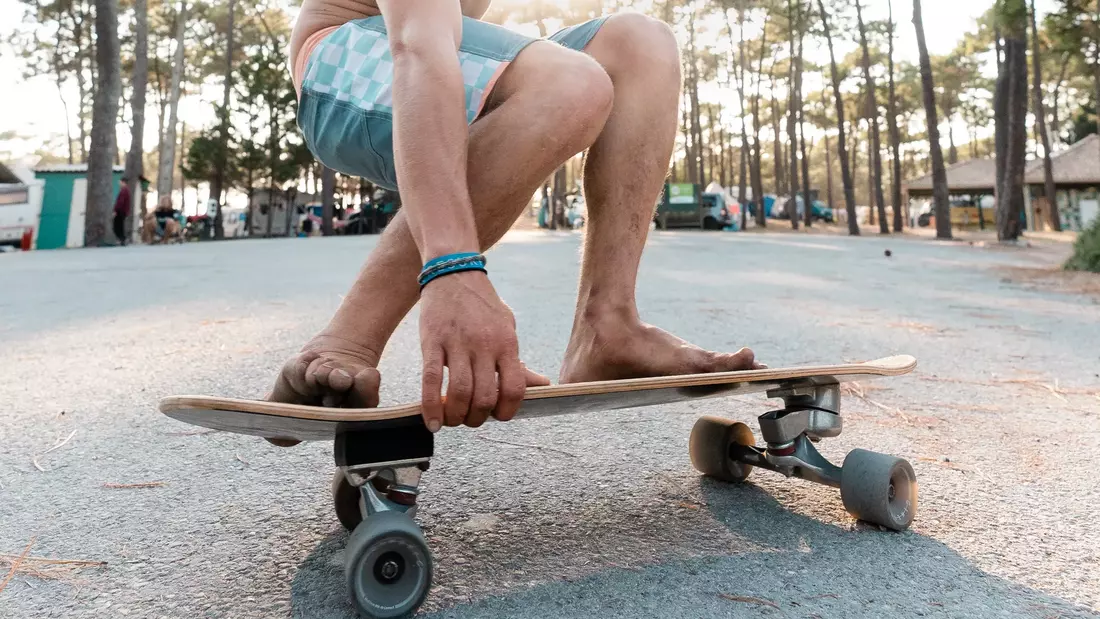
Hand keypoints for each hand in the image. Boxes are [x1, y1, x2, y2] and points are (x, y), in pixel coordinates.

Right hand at [418, 270, 530, 429]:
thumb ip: (518, 361)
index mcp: (507, 343)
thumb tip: (543, 385)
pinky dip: (431, 407)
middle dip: (478, 418)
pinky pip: (431, 380)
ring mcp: (457, 343)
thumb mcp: (507, 328)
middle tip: (470, 419)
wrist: (453, 273)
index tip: (497, 416)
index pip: (514, 388)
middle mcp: (484, 345)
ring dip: (457, 416)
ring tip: (453, 420)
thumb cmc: (483, 305)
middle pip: (485, 396)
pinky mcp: (432, 342)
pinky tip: (433, 423)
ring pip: (460, 393)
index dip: (506, 411)